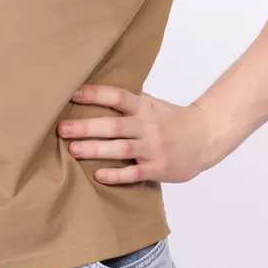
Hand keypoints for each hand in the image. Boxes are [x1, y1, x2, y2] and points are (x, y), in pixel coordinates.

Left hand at [57, 84, 213, 184]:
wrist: (205, 137)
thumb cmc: (173, 119)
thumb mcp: (153, 104)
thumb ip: (130, 101)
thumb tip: (98, 91)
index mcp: (145, 107)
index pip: (118, 97)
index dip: (96, 94)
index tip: (73, 94)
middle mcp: (147, 126)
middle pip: (114, 125)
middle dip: (86, 127)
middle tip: (62, 129)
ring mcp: (153, 148)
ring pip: (121, 149)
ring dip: (96, 149)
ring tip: (73, 150)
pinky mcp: (157, 168)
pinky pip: (134, 173)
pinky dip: (116, 175)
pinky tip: (98, 175)